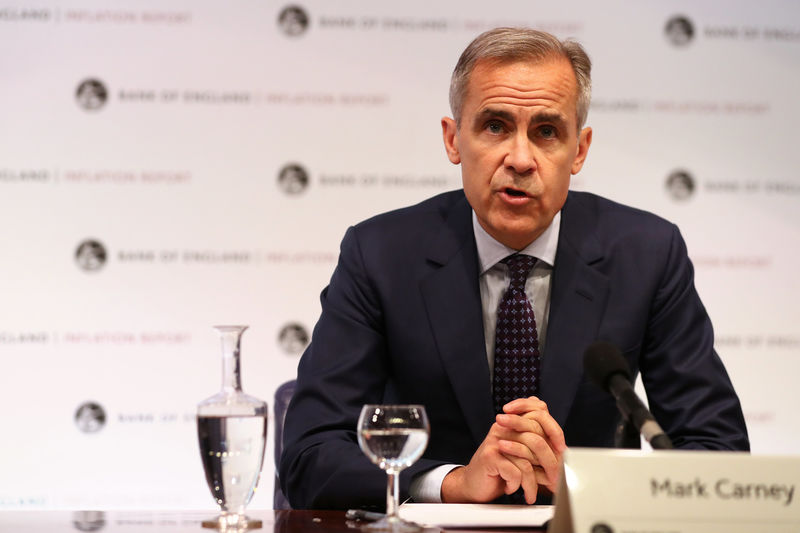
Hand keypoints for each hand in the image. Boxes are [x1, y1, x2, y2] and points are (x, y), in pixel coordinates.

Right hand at [441, 397, 565, 503]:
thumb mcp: (522, 456)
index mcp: (512, 423)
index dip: (555, 430)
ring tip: (531, 492)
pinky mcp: (490, 457)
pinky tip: (512, 488)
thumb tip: (564, 453)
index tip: (561, 449)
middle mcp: (503, 427)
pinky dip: (517, 485)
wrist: (474, 484)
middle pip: (537, 438)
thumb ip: (539, 448)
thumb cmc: (500, 470)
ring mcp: (495, 440)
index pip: (539, 413)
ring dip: (533, 482)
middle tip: (553, 481)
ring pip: (527, 459)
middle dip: (550, 464)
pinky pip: (515, 472)